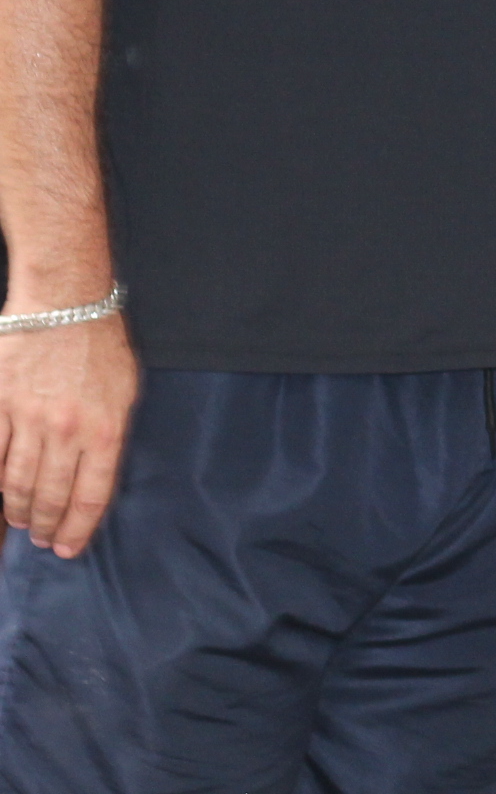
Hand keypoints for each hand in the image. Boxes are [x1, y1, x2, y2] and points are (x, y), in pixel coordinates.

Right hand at [0, 310, 136, 556]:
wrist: (65, 302)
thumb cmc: (100, 346)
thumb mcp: (125, 392)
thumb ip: (108, 436)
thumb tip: (94, 477)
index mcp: (106, 428)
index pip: (92, 495)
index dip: (77, 529)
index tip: (68, 548)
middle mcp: (68, 429)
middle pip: (51, 494)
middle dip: (45, 524)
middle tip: (40, 538)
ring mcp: (29, 418)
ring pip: (16, 482)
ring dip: (16, 511)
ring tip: (18, 524)